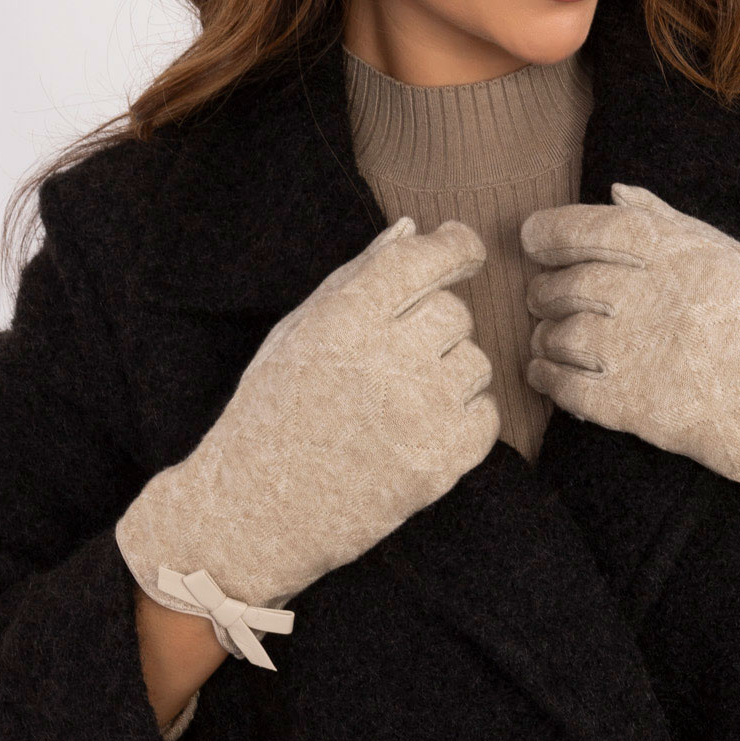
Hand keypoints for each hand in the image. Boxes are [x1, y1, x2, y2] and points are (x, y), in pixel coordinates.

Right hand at [117, 217, 498, 663]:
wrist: (253, 512)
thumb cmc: (271, 413)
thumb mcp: (297, 332)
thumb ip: (357, 276)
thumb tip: (412, 228)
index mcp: (342, 319)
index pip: (424, 258)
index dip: (455, 247)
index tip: (462, 250)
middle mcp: (382, 361)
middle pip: (454, 313)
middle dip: (435, 326)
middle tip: (397, 357)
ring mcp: (414, 416)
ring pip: (475, 364)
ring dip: (450, 374)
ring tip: (403, 399)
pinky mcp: (436, 465)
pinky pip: (486, 418)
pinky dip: (464, 421)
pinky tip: (421, 430)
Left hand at [521, 183, 739, 576]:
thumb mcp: (738, 261)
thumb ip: (672, 225)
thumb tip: (618, 192)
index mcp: (685, 255)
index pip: (596, 228)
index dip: (552, 230)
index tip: (533, 238)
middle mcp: (659, 298)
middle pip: (571, 282)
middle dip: (545, 288)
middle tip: (542, 296)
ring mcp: (647, 354)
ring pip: (563, 334)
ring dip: (545, 336)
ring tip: (548, 339)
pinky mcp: (641, 409)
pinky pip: (570, 389)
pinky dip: (548, 379)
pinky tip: (547, 377)